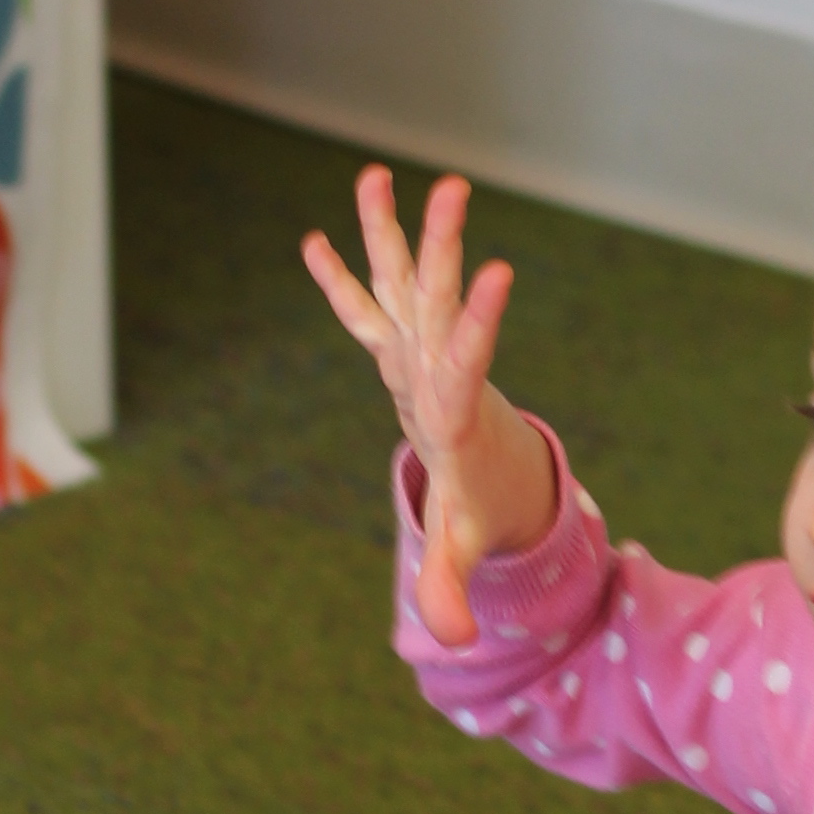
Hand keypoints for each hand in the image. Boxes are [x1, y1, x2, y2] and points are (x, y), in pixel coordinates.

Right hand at [302, 170, 556, 646]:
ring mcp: (419, 351)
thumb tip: (458, 640)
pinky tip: (313, 238)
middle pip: (440, 298)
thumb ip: (452, 582)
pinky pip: (364, 307)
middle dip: (441, 247)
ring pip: (403, 282)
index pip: (471, 360)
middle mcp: (441, 366)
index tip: (500, 271)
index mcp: (459, 409)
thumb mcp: (464, 543)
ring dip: (390, 231)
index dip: (481, 320)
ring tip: (377, 174)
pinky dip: (340, 277)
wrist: (496, 471)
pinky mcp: (397, 350)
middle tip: (454, 189)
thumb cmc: (482, 507)